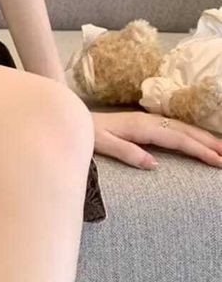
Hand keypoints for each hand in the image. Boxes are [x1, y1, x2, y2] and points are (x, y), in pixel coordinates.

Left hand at [91, 110, 221, 169]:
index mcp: (141, 126)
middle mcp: (147, 121)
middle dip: (208, 142)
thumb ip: (127, 153)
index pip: (177, 138)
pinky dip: (189, 132)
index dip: (199, 150)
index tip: (218, 161)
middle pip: (184, 130)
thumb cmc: (87, 133)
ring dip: (202, 136)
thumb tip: (154, 164)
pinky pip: (173, 126)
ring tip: (221, 147)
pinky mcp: (143, 122)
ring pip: (181, 126)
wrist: (74, 117)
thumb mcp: (104, 144)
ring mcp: (146, 120)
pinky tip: (196, 137)